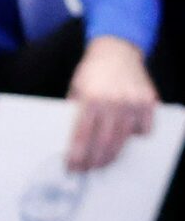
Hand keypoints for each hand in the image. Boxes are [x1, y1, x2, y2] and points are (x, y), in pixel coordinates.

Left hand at [66, 35, 159, 171]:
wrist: (116, 50)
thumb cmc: (92, 72)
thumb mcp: (76, 89)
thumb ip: (74, 112)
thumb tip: (72, 141)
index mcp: (91, 98)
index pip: (82, 135)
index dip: (77, 154)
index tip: (72, 166)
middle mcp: (114, 101)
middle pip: (103, 142)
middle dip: (94, 160)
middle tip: (86, 170)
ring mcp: (134, 103)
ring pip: (123, 139)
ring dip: (112, 155)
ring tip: (101, 163)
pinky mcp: (149, 102)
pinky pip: (144, 130)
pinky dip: (135, 138)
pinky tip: (125, 141)